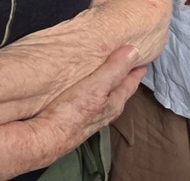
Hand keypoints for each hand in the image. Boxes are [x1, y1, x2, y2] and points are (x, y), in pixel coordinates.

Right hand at [17, 46, 144, 162]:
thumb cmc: (71, 114)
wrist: (45, 139)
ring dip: (108, 82)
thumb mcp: (97, 87)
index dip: (137, 69)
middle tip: (128, 60)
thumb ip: (115, 69)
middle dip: (124, 75)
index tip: (144, 56)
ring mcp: (91, 116)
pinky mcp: (76, 117)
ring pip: (105, 95)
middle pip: (120, 89)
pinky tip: (85, 86)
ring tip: (108, 70)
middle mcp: (105, 111)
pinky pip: (90, 98)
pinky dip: (92, 88)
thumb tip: (134, 51)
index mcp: (114, 103)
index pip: (131, 82)